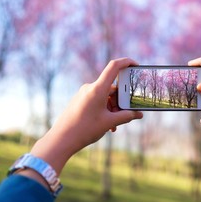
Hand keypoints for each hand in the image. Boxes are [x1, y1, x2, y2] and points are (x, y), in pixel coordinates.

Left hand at [30, 57, 142, 174]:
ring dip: (113, 108)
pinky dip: (105, 110)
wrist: (61, 139)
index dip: (127, 62)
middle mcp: (90, 88)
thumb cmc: (85, 129)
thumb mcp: (109, 122)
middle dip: (121, 101)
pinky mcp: (80, 100)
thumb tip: (138, 114)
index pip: (114, 66)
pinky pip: (97, 101)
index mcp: (98, 89)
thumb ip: (126, 116)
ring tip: (114, 125)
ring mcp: (84, 94)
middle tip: (126, 115)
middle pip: (112, 88)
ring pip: (106, 96)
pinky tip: (107, 125)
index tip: (136, 66)